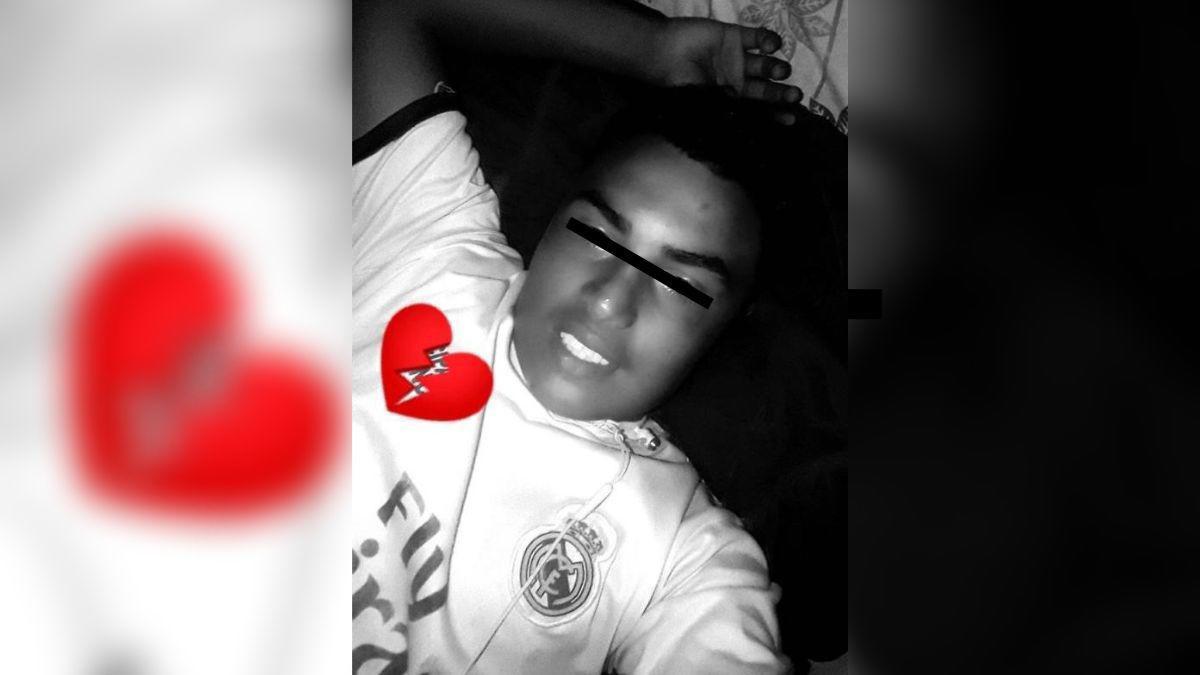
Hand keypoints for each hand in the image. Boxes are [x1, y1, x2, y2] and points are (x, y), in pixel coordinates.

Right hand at [649, 18, 802, 121]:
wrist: (662, 54)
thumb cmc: (678, 85)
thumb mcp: (702, 107)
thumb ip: (726, 117)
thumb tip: (750, 134)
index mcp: (730, 100)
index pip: (757, 109)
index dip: (774, 114)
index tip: (790, 119)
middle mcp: (737, 80)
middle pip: (766, 87)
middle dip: (781, 92)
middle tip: (794, 95)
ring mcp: (737, 57)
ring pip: (765, 63)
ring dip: (777, 66)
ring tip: (780, 70)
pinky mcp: (734, 36)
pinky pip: (757, 37)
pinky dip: (768, 40)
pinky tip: (770, 46)